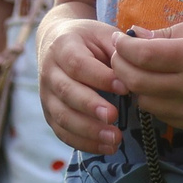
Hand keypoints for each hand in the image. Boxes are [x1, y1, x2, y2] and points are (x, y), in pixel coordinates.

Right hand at [39, 11, 124, 153]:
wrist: (56, 42)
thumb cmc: (88, 40)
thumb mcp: (103, 34)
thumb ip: (119, 48)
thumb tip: (136, 65)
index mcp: (63, 46)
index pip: (78, 64)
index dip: (100, 78)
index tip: (125, 89)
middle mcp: (49, 71)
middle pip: (67, 92)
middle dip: (91, 107)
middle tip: (114, 117)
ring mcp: (46, 94)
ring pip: (62, 116)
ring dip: (88, 131)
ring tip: (115, 139)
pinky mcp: (49, 113)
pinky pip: (62, 132)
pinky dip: (83, 143)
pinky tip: (106, 148)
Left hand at [110, 16, 182, 130]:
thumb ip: (167, 33)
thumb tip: (134, 37)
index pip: (143, 56)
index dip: (124, 47)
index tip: (120, 39)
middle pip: (138, 82)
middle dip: (121, 67)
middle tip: (121, 55)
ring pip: (146, 103)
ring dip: (136, 87)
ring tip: (140, 71)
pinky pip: (163, 116)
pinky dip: (154, 101)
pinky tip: (160, 87)